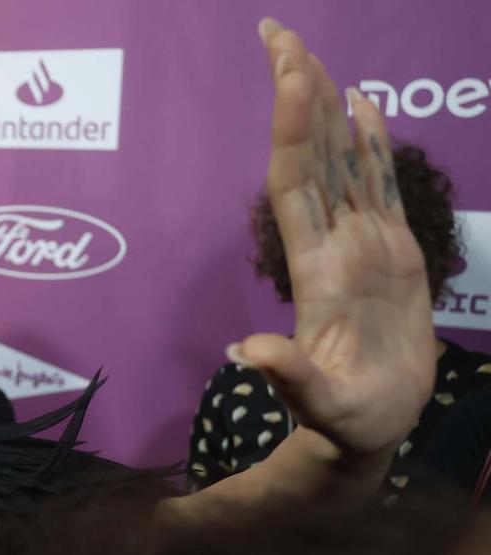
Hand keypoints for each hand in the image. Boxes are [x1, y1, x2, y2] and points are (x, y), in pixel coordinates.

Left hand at [236, 19, 434, 458]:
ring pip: (342, 160)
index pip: (298, 184)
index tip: (290, 73)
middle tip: (279, 33)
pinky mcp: (392, 250)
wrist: (368, 431)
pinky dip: (372, 141)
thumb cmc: (345, 423)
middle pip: (312, 155)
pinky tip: (365, 102)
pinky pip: (379, 184)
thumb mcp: (320, 406)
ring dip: (327, 107)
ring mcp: (361, 243)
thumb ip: (289, 377)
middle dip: (297, 95)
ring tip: (311, 51)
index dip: (294, 129)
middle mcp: (333, 244)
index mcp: (316, 270)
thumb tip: (246, 353)